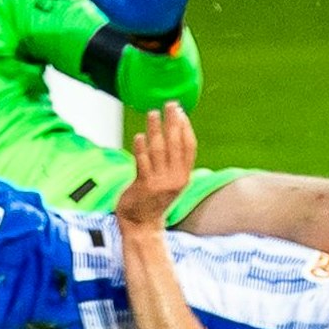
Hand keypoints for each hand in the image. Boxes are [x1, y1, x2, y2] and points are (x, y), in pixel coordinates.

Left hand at [116, 102, 196, 231]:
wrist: (142, 224)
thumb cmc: (154, 198)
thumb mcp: (171, 181)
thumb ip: (174, 161)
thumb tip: (173, 132)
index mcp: (184, 176)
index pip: (189, 147)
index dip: (186, 127)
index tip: (181, 111)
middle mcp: (175, 178)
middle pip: (175, 144)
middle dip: (172, 122)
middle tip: (169, 104)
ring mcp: (160, 182)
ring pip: (158, 149)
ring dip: (155, 129)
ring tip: (152, 113)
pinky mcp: (144, 185)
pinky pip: (143, 162)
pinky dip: (141, 148)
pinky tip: (139, 136)